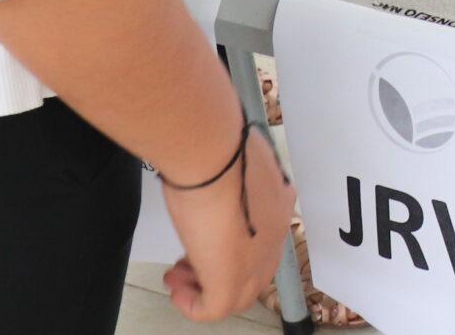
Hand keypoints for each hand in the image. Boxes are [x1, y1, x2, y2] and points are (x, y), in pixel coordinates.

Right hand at [163, 119, 295, 321]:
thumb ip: (228, 170)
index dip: (233, 241)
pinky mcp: (230, 281)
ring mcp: (256, 260)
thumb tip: (212, 164)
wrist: (212, 153)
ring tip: (178, 277)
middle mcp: (274, 234)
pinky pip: (214, 309)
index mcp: (277, 204)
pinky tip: (177, 291)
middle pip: (253, 270)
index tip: (204, 232)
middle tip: (187, 262)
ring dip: (205, 288)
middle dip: (218, 269)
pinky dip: (193, 306)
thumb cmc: (217, 146)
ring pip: (238, 293)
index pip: (262, 235)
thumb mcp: (229, 158)